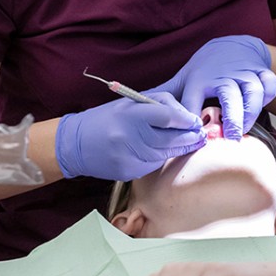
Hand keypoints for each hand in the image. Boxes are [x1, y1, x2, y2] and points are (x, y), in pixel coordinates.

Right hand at [55, 92, 204, 180]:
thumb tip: (185, 115)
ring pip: (164, 154)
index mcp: (129, 114)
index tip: (195, 120)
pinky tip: (167, 152)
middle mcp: (129, 136)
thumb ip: (156, 105)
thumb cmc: (106, 118)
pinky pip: (153, 165)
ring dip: (180, 149)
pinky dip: (162, 158)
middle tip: (200, 134)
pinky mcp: (127, 172)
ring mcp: (128, 156)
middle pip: (170, 139)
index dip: (185, 119)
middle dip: (189, 137)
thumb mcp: (128, 103)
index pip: (167, 116)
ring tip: (192, 143)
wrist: (75, 143)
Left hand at [153, 35, 275, 139]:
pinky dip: (270, 94)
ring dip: (250, 110)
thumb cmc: (208, 70)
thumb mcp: (185, 79)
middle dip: (231, 116)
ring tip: (244, 129)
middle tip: (230, 137)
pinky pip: (270, 84)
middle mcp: (223, 75)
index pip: (193, 98)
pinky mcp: (262, 73)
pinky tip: (263, 104)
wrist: (234, 46)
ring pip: (252, 91)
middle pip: (229, 95)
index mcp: (200, 79)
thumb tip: (137, 102)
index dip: (192, 114)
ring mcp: (245, 73)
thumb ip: (167, 94)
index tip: (193, 131)